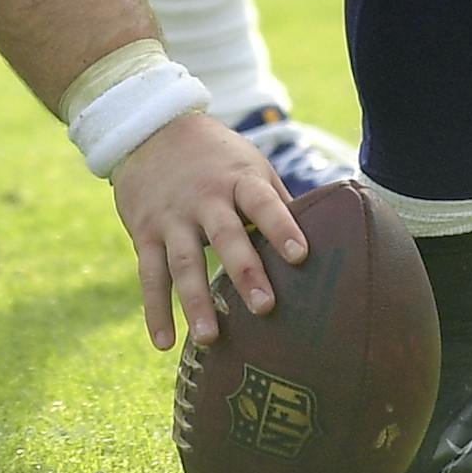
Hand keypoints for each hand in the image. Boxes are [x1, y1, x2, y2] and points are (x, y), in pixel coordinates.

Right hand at [110, 113, 307, 351]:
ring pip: (184, 261)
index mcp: (238, 180)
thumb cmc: (216, 157)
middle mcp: (204, 198)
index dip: (281, 227)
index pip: (263, 202)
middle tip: (264, 307)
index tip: (301, 256)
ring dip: (195, 300)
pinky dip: (155, 308)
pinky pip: (150, 274)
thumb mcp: (249, 166)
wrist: (150, 129)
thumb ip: (277, 201)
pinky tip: (164, 343)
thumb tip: (327, 236)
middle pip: (225, 235)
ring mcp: (171, 216)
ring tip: (210, 338)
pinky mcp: (144, 232)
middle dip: (244, 271)